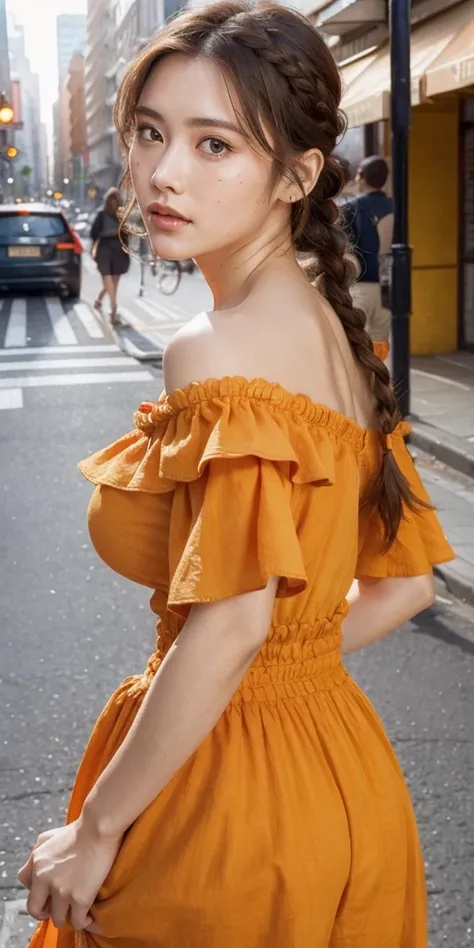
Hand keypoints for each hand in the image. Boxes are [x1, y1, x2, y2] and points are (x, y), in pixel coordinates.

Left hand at [17, 815, 121, 931]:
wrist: (100, 827)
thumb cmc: (80, 829)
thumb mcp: (50, 836)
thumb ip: (38, 852)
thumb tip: (38, 868)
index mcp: (37, 862)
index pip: (24, 884)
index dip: (36, 888)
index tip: (47, 890)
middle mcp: (45, 878)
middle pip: (35, 909)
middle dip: (45, 910)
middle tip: (58, 907)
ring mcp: (62, 890)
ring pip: (57, 919)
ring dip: (66, 916)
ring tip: (76, 910)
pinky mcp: (80, 898)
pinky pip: (77, 922)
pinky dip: (83, 922)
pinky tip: (89, 916)